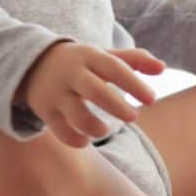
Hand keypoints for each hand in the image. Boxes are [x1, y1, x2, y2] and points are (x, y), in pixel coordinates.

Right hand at [14, 41, 164, 147]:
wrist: (33, 63)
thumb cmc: (81, 63)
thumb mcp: (103, 56)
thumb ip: (134, 60)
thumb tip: (162, 68)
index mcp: (89, 57)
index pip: (114, 67)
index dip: (134, 83)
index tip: (152, 99)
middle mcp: (71, 74)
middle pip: (94, 90)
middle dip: (116, 106)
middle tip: (134, 117)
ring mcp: (56, 93)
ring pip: (76, 114)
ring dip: (94, 126)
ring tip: (105, 129)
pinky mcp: (45, 111)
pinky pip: (60, 131)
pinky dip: (76, 139)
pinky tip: (86, 139)